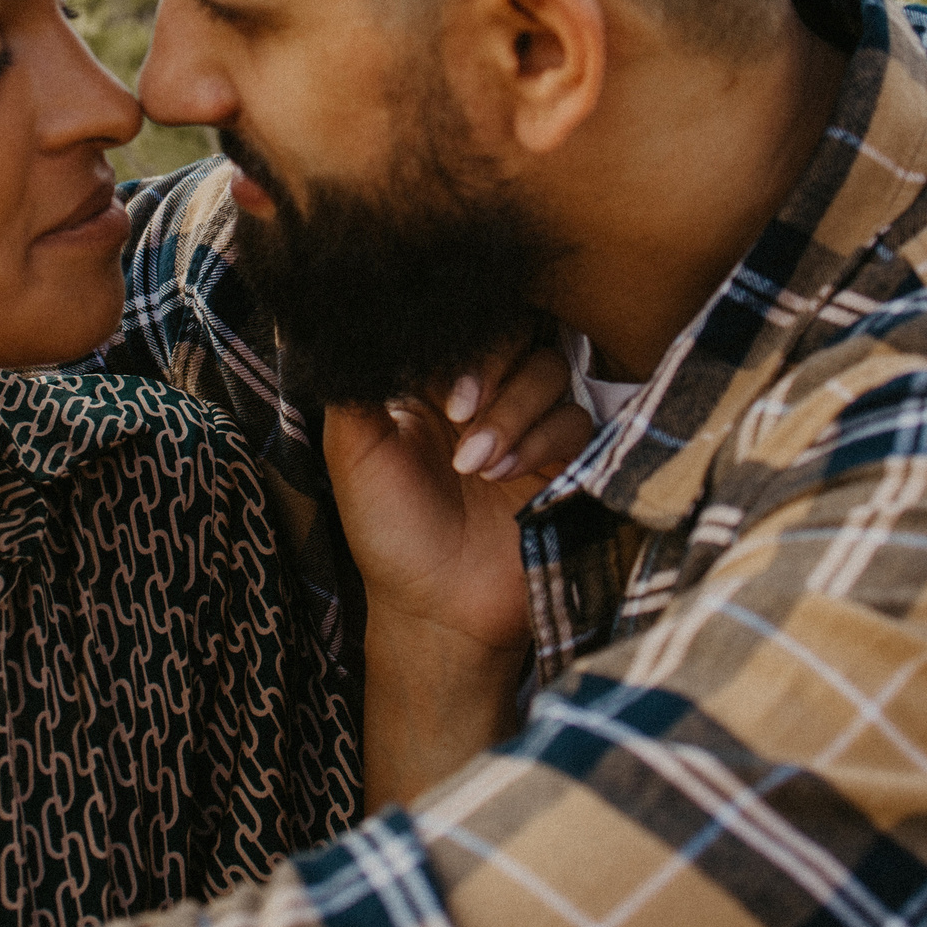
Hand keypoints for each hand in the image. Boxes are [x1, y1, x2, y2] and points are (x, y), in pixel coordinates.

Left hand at [322, 334, 592, 653]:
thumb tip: (352, 320)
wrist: (436, 608)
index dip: (455, 327)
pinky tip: (501, 475)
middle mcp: (484, 392)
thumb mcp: (354, 450)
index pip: (460, 318)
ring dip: (511, 410)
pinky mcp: (564, 457)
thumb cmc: (388, 531)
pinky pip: (573, 418)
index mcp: (432, 379)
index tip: (436, 371)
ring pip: (549, 368)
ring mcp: (526, 422)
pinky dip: (538, 439)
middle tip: (457, 411)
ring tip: (474, 463)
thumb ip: (356, 382)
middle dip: (490, 363)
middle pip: (515, 329)